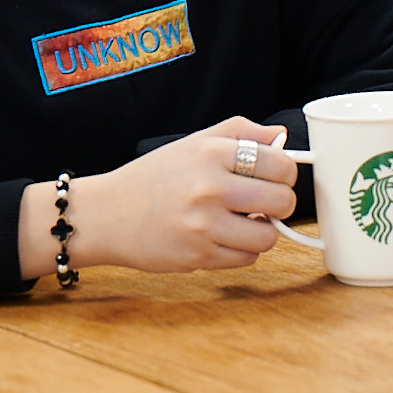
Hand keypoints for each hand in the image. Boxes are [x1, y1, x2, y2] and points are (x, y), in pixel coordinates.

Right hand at [18, 116, 299, 277]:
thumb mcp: (195, 142)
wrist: (108, 215)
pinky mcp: (199, 257)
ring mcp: (204, 226)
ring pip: (269, 236)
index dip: (284, 173)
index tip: (275, 177)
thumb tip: (282, 138)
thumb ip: (241, 133)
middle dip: (280, 204)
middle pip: (282, 201)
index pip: (281, 164)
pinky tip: (223, 236)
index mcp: (212, 153)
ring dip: (262, 231)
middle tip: (263, 202)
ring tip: (242, 221)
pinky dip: (242, 250)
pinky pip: (247, 259)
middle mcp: (209, 188)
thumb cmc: (155, 177)